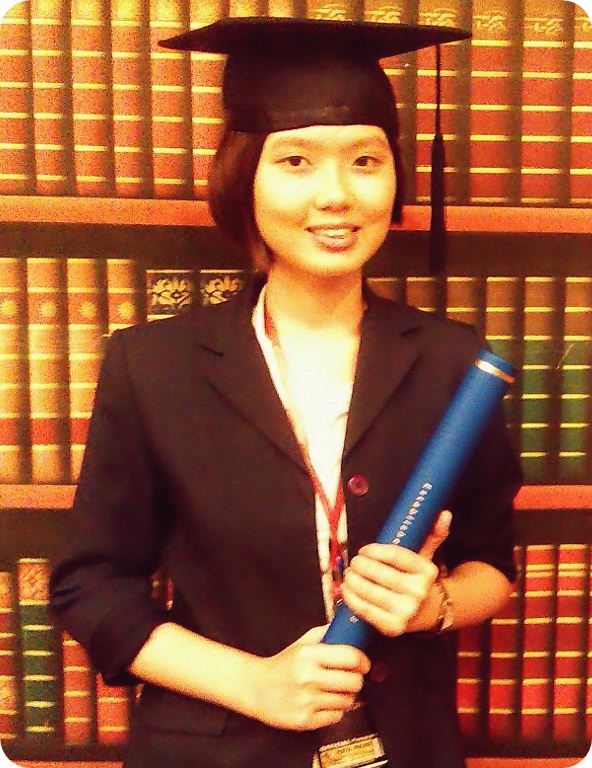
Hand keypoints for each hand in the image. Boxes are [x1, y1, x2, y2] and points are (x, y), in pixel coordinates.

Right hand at [248, 626, 369, 730]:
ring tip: (336, 690)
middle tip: (351, 678)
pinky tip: (325, 702)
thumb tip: (351, 628)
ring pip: (347, 701)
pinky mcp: (305, 721)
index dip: (363, 660)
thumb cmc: (284, 663)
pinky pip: (336, 717)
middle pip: (354, 682)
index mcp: (309, 655)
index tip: (363, 663)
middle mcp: (308, 677)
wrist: (257, 688)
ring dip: (346, 696)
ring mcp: (306, 701)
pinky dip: (335, 711)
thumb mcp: (302, 643)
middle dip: (357, 680)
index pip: (351, 657)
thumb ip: (326, 634)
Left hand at [340, 509, 451, 636]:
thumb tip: (444, 514)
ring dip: (352, 580)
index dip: (374, 551)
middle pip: (379, 573)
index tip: (364, 550)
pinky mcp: (392, 627)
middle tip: (354, 562)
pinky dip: (351, 599)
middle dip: (360, 565)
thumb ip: (433, 534)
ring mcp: (406, 612)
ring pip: (369, 591)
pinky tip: (347, 590)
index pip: (394, 555)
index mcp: (427, 571)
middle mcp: (419, 592)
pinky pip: (365, 610)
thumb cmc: (418, 579)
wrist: (428, 612)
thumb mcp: (426, 556)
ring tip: (349, 574)